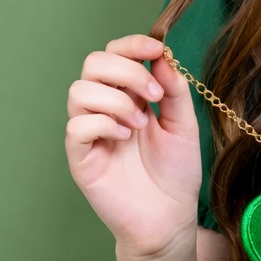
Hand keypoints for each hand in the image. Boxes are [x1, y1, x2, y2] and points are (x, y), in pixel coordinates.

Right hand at [66, 35, 202, 255]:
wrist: (170, 216)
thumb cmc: (177, 170)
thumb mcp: (184, 122)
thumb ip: (174, 88)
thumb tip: (162, 55)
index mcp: (131, 94)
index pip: (115, 53)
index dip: (132, 44)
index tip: (157, 49)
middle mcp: (106, 108)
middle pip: (94, 63)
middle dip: (127, 70)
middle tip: (154, 95)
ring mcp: (91, 132)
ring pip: (79, 90)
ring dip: (116, 99)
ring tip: (141, 123)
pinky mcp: (81, 158)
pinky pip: (76, 127)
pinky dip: (103, 123)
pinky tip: (125, 137)